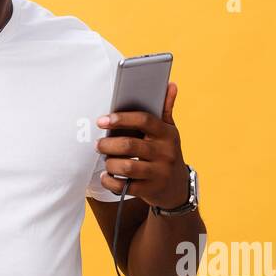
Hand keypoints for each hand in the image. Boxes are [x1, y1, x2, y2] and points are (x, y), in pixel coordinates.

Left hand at [94, 82, 189, 208]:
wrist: (177, 187)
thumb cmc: (166, 152)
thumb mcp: (169, 131)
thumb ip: (165, 109)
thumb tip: (170, 84)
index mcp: (167, 134)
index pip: (144, 120)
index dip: (121, 118)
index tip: (102, 120)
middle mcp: (165, 152)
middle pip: (130, 145)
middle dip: (108, 144)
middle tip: (98, 144)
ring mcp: (159, 173)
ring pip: (127, 167)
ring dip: (110, 163)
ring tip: (105, 160)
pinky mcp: (151, 190)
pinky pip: (125, 187)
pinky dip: (111, 182)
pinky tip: (106, 176)